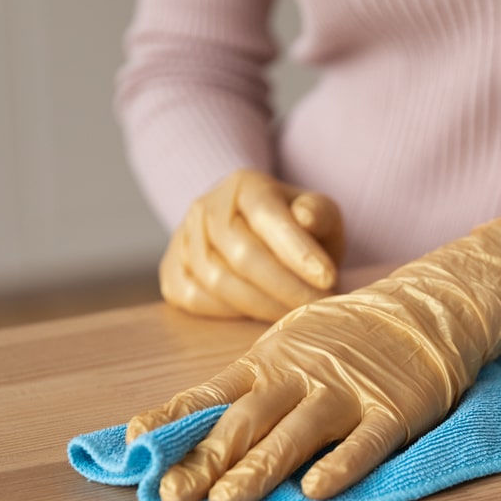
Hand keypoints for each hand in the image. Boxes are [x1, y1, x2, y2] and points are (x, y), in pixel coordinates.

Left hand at [128, 218, 500, 500]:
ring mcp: (346, 394)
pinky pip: (364, 442)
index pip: (210, 395)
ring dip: (259, 468)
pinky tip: (316, 490)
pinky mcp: (391, 411)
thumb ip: (248, 386)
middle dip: (206, 458)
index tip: (135, 446)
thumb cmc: (345, 337)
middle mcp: (300, 377)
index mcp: (269, 363)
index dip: (173, 420)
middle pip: (247, 420)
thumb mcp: (287, 347)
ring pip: (297, 433)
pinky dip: (341, 465)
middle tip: (172, 494)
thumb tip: (188, 427)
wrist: (425, 309)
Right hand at [160, 169, 345, 321]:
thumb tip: (306, 217)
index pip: (269, 217)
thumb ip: (319, 212)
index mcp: (245, 185)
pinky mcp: (171, 271)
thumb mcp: (317, 212)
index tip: (328, 279)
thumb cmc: (294, 227)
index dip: (299, 252)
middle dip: (286, 288)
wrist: (251, 233)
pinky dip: (232, 314)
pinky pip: (198, 300)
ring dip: (263, 306)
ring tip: (296, 314)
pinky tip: (261, 315)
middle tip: (318, 307)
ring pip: (220, 283)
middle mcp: (206, 207)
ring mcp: (183, 239)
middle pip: (244, 256)